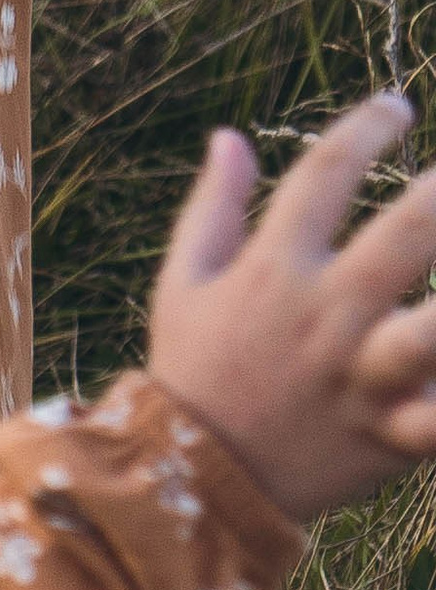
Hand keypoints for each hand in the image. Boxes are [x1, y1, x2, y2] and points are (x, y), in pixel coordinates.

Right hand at [149, 95, 435, 522]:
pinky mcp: (393, 437)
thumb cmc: (192, 368)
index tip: (396, 107)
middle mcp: (325, 316)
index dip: (364, 129)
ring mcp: (364, 378)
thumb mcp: (184, 280)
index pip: (324, 173)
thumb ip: (213, 205)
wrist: (196, 482)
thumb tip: (229, 134)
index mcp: (273, 270)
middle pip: (405, 238)